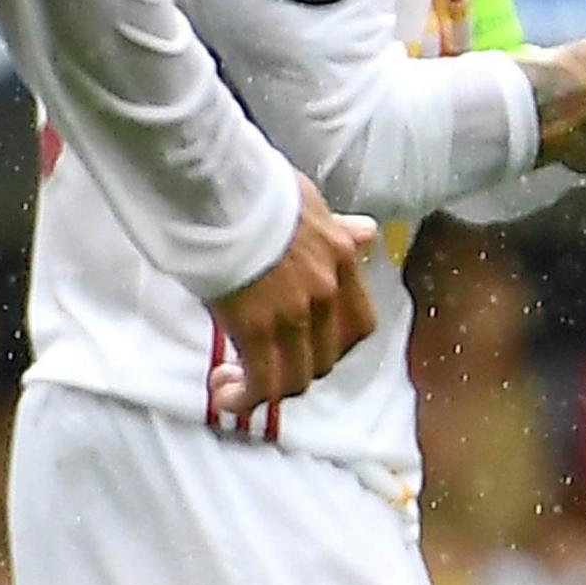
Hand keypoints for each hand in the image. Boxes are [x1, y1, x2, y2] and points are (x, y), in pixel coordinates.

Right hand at [207, 174, 379, 414]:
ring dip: (270, 388)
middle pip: (329, 356)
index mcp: (342, 257)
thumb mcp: (310, 202)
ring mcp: (296, 311)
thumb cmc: (254, 188)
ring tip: (237, 382)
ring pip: (298, 375)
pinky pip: (263, 381)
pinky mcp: (257, 326)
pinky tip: (226, 394)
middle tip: (264, 364)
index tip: (304, 345)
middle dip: (298, 368)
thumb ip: (337, 227)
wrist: (219, 187)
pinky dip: (246, 397)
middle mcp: (328, 289)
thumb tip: (366, 231)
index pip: (358, 323)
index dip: (333, 344)